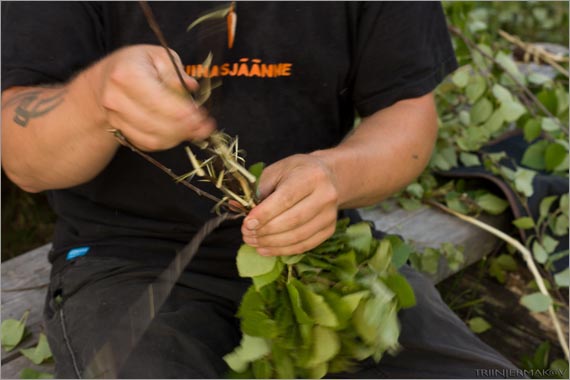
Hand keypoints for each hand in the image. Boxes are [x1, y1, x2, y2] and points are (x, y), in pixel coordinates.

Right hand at [96, 44, 214, 150]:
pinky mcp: (121, 132)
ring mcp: (116, 118)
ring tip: (196, 130)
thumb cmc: (138, 64)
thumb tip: (191, 87)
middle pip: (156, 123)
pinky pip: (147, 145)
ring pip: (153, 138)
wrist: (107, 79)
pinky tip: (180, 134)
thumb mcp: (159, 56)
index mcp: (126, 74)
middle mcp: (116, 99)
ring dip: (178, 137)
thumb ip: (176, 73)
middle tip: (205, 127)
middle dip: (184, 128)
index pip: (157, 99)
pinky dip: (167, 142)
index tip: (201, 115)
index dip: (182, 112)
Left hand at [241, 154, 338, 255]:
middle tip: (246, 234)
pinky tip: (266, 249)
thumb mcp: (276, 171)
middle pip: (293, 220)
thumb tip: (237, 207)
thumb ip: (258, 189)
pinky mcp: (329, 230)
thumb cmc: (297, 172)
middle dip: (266, 231)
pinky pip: (305, 245)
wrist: (328, 177)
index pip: (286, 199)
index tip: (247, 223)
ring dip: (272, 243)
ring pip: (298, 236)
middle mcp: (326, 196)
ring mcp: (330, 215)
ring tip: (253, 242)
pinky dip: (283, 250)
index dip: (264, 214)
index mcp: (311, 176)